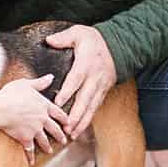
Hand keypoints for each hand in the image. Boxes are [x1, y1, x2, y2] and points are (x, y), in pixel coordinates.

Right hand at [0, 73, 68, 154]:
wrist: (1, 108)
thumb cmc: (12, 94)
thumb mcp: (27, 84)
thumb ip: (40, 82)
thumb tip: (51, 77)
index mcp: (44, 105)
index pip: (59, 113)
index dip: (65, 119)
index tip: (70, 123)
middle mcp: (42, 119)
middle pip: (55, 129)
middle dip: (60, 135)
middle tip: (64, 139)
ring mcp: (35, 130)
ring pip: (44, 140)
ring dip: (47, 146)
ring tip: (50, 150)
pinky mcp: (25, 138)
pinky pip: (29, 149)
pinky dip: (31, 156)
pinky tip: (32, 162)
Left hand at [43, 24, 116, 138]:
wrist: (118, 46)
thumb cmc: (95, 40)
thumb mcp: (79, 32)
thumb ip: (64, 37)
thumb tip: (49, 40)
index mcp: (86, 64)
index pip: (75, 79)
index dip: (67, 92)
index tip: (57, 103)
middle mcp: (94, 78)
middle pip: (84, 99)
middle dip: (76, 114)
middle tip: (66, 126)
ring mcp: (100, 86)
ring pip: (91, 107)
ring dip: (82, 121)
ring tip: (72, 133)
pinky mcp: (103, 92)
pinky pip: (95, 108)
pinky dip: (88, 119)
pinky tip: (79, 130)